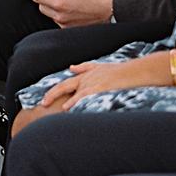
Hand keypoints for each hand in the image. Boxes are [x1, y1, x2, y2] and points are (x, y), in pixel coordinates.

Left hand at [22, 0, 112, 27]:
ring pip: (50, 14)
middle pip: (42, 7)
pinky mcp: (70, 29)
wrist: (109, 12)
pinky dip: (60, 15)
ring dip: (53, 7)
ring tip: (66, 1)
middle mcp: (60, 16)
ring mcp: (64, 24)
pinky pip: (59, 21)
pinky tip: (70, 10)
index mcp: (59, 3)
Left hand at [40, 52, 169, 109]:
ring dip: (59, 99)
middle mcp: (85, 79)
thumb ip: (84, 67)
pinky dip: (74, 102)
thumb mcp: (99, 67)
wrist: (133, 72)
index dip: (55, 90)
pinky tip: (67, 108)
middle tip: (42, 103)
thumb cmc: (119, 72)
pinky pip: (83, 97)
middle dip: (52, 94)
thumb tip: (71, 68)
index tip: (46, 97)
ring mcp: (91, 84)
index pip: (66, 83)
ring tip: (49, 106)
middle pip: (63, 86)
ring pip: (71, 92)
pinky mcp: (98, 89)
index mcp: (85, 75)